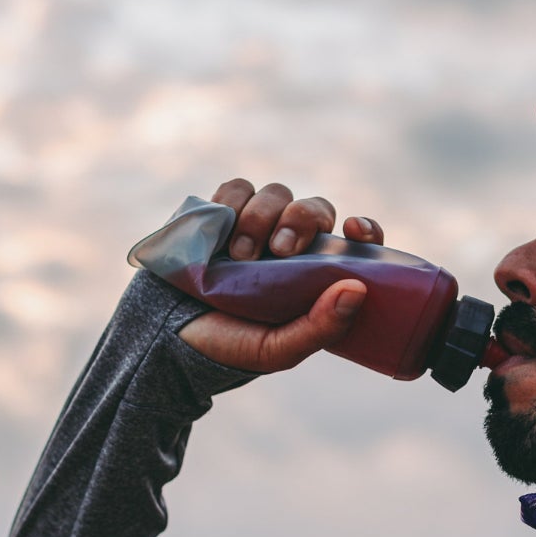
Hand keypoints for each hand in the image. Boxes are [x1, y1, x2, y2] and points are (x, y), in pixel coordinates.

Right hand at [177, 179, 384, 372]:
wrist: (170, 336)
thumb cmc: (233, 345)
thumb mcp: (279, 348)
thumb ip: (321, 326)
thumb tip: (359, 289)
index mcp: (317, 275)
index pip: (357, 242)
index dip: (365, 229)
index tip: (354, 230)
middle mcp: (293, 245)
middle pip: (315, 208)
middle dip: (300, 220)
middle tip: (279, 250)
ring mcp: (259, 225)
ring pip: (277, 194)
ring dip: (259, 219)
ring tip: (237, 256)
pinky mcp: (223, 212)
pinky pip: (238, 188)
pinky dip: (231, 202)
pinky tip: (219, 233)